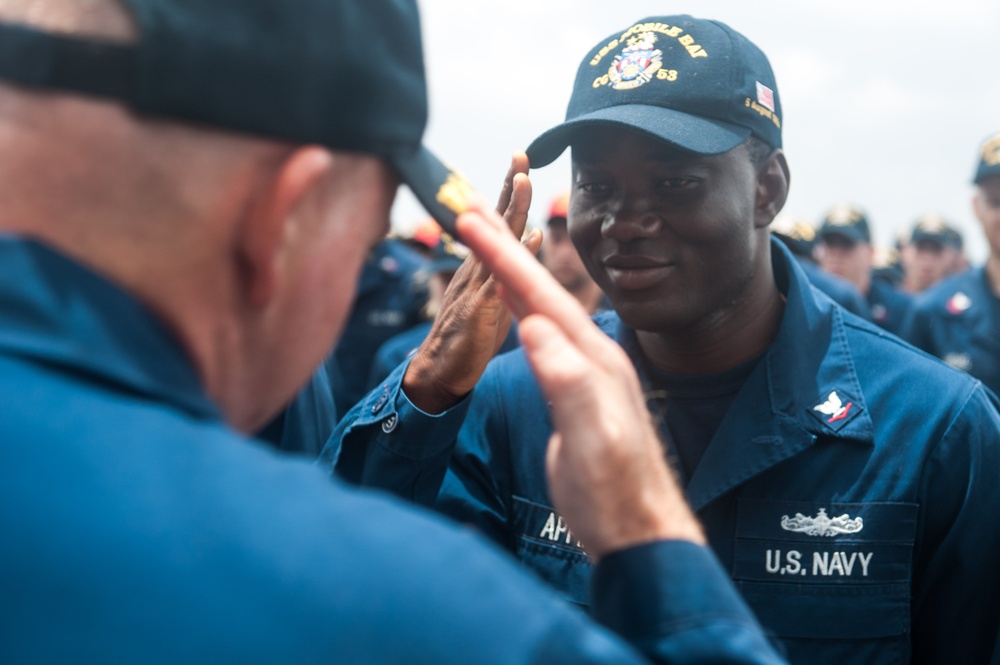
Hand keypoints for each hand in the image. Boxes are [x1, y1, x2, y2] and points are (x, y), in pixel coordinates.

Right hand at [402, 152, 540, 412]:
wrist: (436, 377)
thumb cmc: (466, 339)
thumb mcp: (492, 298)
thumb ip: (510, 264)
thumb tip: (532, 232)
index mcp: (482, 268)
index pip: (499, 225)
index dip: (510, 193)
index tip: (522, 160)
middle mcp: (476, 273)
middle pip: (495, 225)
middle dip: (508, 188)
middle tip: (521, 154)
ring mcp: (475, 292)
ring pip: (496, 246)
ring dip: (509, 212)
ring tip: (523, 181)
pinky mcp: (478, 315)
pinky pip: (497, 282)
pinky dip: (509, 261)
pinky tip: (524, 240)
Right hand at [455, 197, 705, 560]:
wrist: (639, 530)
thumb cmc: (615, 492)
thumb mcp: (590, 439)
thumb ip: (567, 383)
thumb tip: (535, 328)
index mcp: (592, 361)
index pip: (541, 297)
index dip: (504, 258)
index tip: (473, 222)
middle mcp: (591, 357)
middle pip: (541, 291)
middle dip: (505, 249)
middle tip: (474, 210)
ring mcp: (584, 373)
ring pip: (542, 309)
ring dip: (512, 274)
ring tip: (489, 242)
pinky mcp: (574, 393)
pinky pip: (543, 336)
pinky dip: (523, 310)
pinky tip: (517, 307)